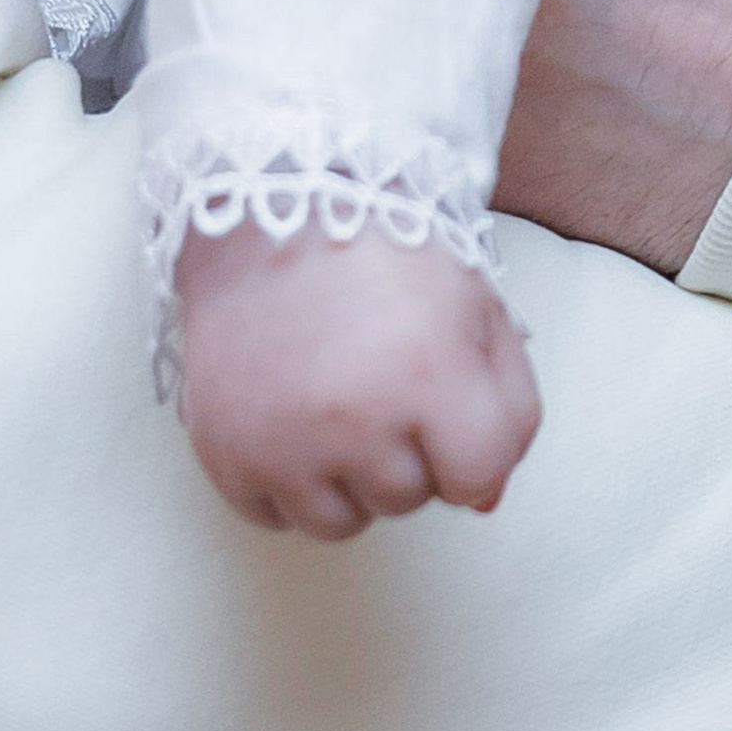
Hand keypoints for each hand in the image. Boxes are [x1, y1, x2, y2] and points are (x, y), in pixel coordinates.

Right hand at [173, 222, 538, 539]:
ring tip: (340, 400)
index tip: (450, 407)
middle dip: (411, 450)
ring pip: (344, 523)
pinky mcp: (223, 454)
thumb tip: (484, 499)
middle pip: (411, 498)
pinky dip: (289, 482)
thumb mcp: (478, 306)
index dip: (473, 446)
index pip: (479, 476)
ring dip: (352, 477)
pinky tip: (294, 417)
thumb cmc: (386, 251)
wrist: (273, 207)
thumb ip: (508, 407)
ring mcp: (280, 444)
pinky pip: (275, 518)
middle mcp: (353, 419)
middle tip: (386, 378)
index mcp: (429, 372)